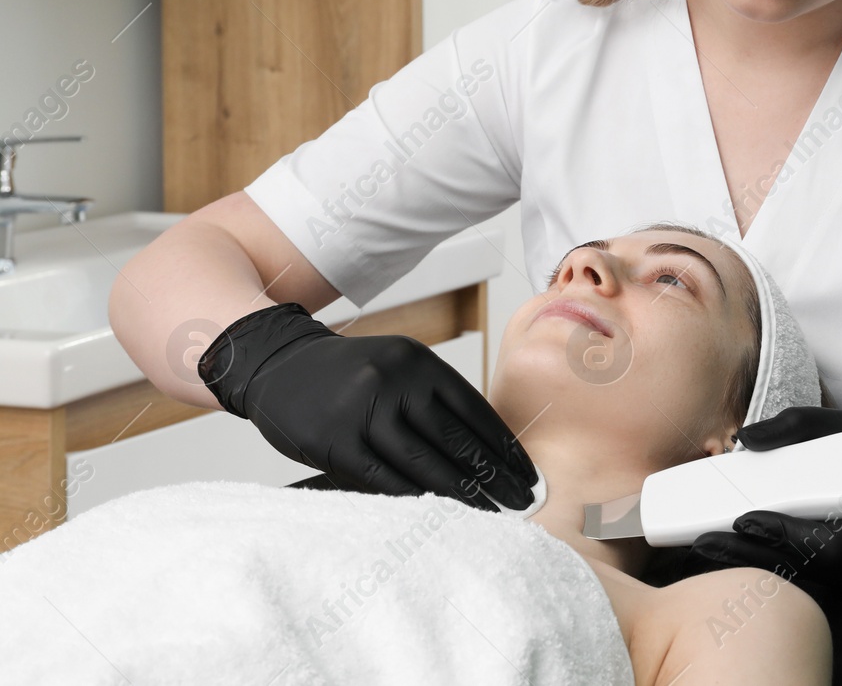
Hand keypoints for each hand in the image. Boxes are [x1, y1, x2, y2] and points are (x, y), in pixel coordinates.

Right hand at [197, 302, 538, 511]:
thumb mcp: (398, 367)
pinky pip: (383, 479)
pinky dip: (415, 499)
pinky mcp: (334, 442)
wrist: (279, 363)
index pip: (475, 411)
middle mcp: (394, 383)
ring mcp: (362, 412)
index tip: (526, 475)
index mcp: (418, 362)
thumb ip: (435, 400)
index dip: (504, 448)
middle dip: (494, 476)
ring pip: (424, 464)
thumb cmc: (350, 374)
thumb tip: (487, 453)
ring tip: (490, 514)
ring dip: (462, 495)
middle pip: (456, 440)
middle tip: (521, 502)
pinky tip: (440, 514)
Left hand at [689, 406, 841, 588]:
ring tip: (706, 548)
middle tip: (704, 540)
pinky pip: (805, 575)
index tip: (747, 520)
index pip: (830, 544)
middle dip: (752, 557)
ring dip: (752, 565)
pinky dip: (769, 563)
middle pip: (806, 569)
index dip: (786, 536)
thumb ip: (799, 425)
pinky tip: (734, 551)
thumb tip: (745, 437)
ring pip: (801, 578)